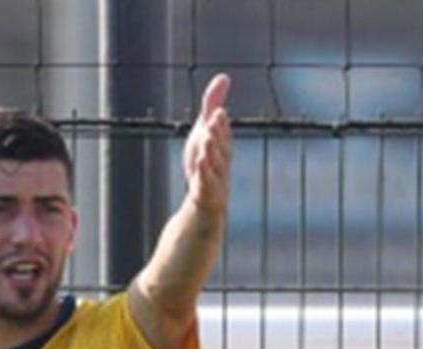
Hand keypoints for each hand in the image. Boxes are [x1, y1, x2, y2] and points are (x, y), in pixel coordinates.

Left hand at [183, 73, 231, 218]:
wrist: (207, 196)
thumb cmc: (207, 158)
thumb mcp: (205, 128)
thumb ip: (212, 104)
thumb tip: (224, 77)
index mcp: (222, 143)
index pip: (223, 131)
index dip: (220, 122)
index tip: (217, 111)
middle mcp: (221, 158)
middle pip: (221, 144)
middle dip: (218, 131)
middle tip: (215, 118)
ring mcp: (215, 174)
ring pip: (215, 161)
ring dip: (212, 149)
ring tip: (206, 137)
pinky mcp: (206, 189)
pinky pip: (205, 180)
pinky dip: (203, 172)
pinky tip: (199, 162)